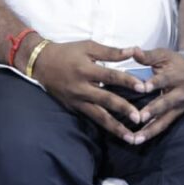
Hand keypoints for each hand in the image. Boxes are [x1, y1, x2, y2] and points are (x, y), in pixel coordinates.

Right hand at [32, 39, 149, 142]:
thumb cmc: (67, 52)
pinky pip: (91, 118)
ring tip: (131, 137)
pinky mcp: (74, 108)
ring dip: (115, 128)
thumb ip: (111, 52)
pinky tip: (117, 133)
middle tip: (139, 118)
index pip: (110, 76)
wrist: (41, 64)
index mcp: (86, 70)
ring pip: (99, 116)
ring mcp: (77, 101)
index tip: (143, 88)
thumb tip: (133, 51)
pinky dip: (104, 126)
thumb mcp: (88, 47)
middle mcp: (81, 88)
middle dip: (123, 109)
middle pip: (106, 100)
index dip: (127, 82)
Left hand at [127, 46, 183, 143]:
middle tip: (139, 118)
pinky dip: (150, 133)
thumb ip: (147, 55)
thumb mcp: (163, 55)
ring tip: (135, 139)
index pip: (165, 79)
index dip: (154, 83)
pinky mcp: (176, 116)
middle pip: (167, 103)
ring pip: (164, 121)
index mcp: (178, 76)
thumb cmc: (174, 63)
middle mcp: (181, 94)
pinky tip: (137, 140)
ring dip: (150, 130)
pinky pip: (163, 126)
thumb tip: (133, 50)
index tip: (142, 88)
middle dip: (153, 111)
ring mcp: (179, 107)